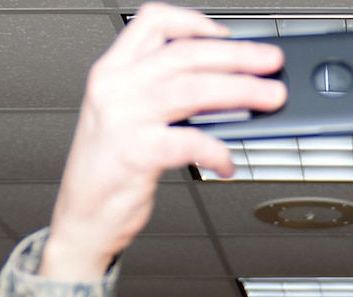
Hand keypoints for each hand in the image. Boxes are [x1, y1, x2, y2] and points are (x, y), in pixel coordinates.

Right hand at [41, 4, 284, 279]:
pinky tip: (227, 162)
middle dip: (237, 56)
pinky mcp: (136, 152)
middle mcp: (115, 86)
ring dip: (241, 91)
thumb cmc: (107, 171)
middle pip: (186, 53)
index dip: (193, 21)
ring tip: (270, 96)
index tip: (225, 34)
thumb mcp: (124, 118)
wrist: (82, 218)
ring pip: (194, 89)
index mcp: (112, 70)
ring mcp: (123, 118)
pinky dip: (218, 151)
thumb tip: (223, 84)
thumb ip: (161, 94)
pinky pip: (191, 142)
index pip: (153, 22)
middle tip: (270, 62)